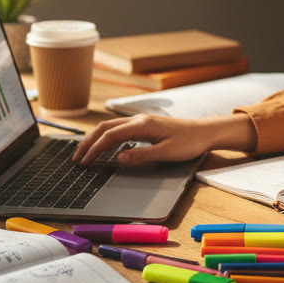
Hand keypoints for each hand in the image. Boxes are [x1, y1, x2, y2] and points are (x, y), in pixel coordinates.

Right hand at [72, 113, 256, 166]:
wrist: (207, 132)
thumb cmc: (190, 142)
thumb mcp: (167, 153)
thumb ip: (141, 155)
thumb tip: (118, 158)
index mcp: (142, 125)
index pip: (110, 136)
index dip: (94, 149)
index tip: (84, 162)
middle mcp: (139, 120)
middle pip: (105, 128)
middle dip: (88, 142)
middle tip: (76, 158)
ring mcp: (142, 121)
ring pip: (111, 126)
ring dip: (95, 138)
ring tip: (84, 152)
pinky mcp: (146, 125)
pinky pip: (119, 128)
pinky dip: (106, 136)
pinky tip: (105, 146)